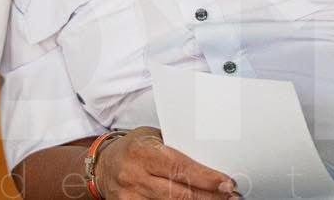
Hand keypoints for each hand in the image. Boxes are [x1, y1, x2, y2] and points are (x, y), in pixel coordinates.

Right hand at [94, 127, 238, 199]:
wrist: (102, 166)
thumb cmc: (134, 148)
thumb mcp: (152, 139)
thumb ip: (176, 149)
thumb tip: (211, 160)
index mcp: (141, 152)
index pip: (179, 167)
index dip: (205, 178)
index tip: (226, 183)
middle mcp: (134, 175)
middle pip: (178, 192)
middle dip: (208, 196)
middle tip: (231, 196)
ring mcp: (130, 197)